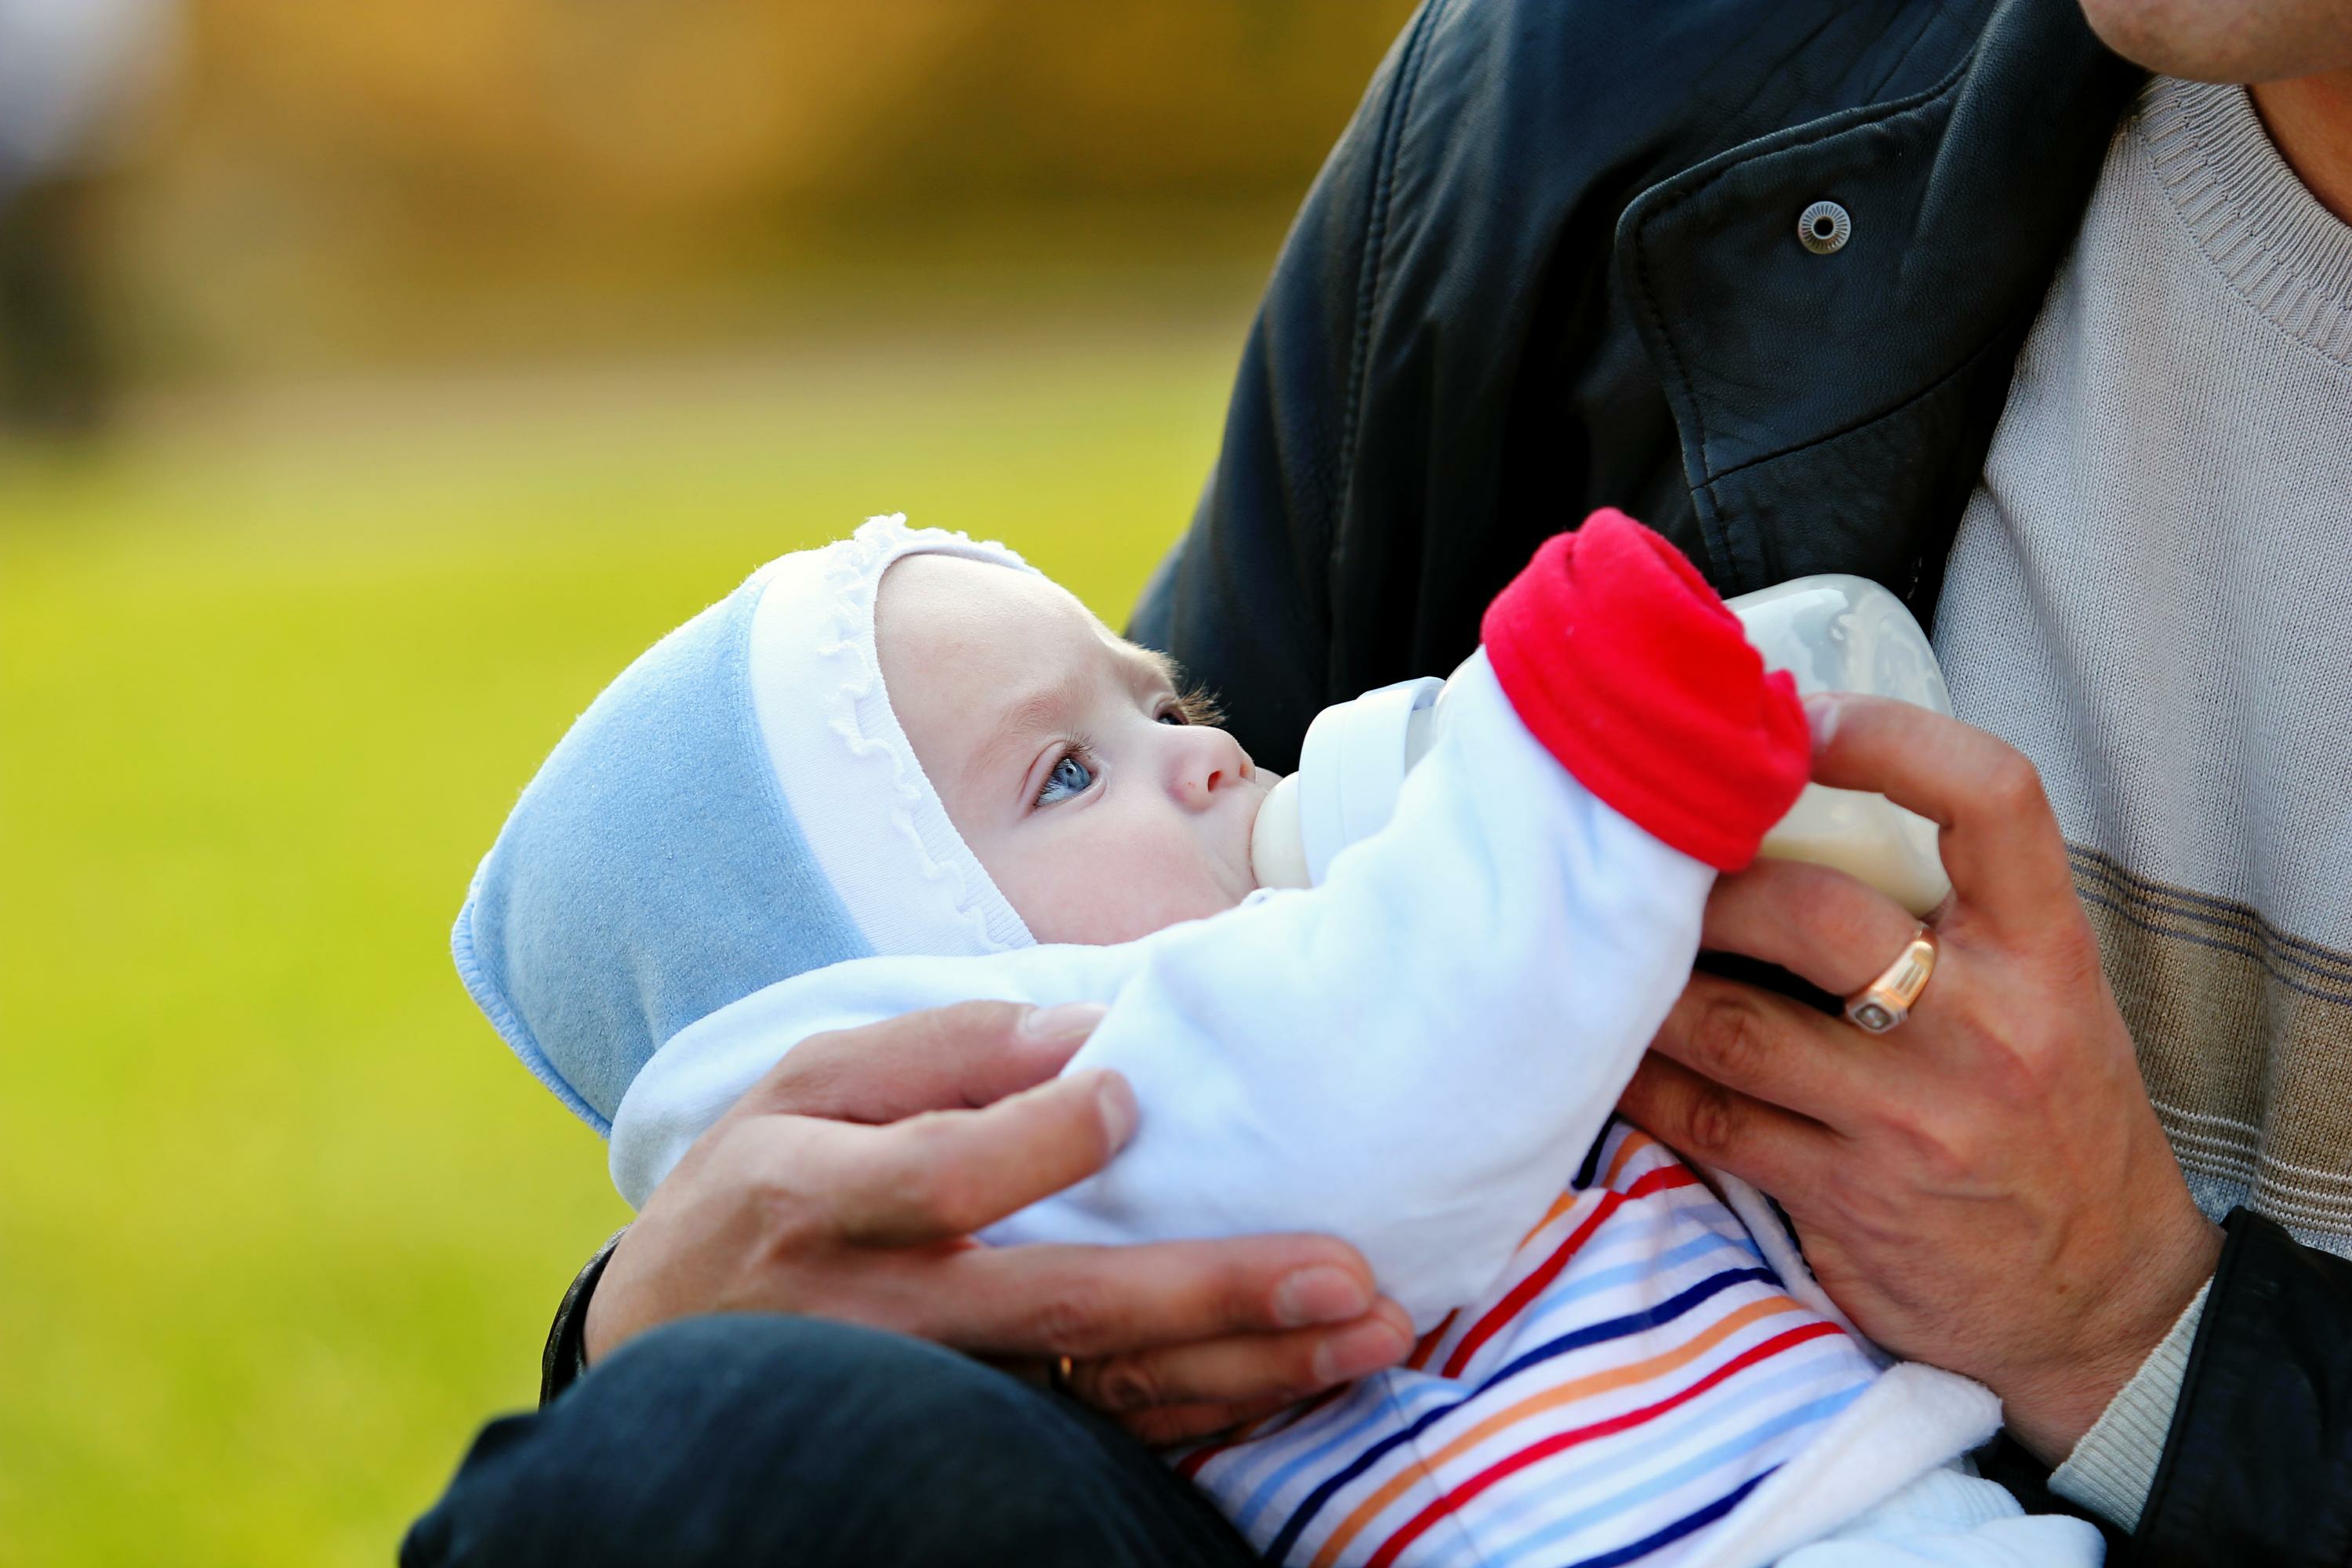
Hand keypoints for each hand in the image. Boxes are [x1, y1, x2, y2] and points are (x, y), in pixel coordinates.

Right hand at [585, 1000, 1413, 1443]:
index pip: (942, 1178)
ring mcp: (929, 1405)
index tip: (1134, 1097)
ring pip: (1098, 1399)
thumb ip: (940, 1052)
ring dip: (1242, 1372)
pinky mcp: (970, 1449)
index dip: (1039, 1141)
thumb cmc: (755, 1190)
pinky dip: (1202, 1418)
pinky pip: (1098, 1443)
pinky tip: (1296, 1385)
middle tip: (1343, 1277)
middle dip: (1209, 1295)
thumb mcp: (806, 1088)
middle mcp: (877, 1318)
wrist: (665, 1346)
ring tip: (1365, 1336)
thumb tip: (1090, 1033)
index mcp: (818, 1200)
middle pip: (1055, 1313)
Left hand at [1620, 694, 2221, 1461]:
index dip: (1887, 735)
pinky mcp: (1844, 1200)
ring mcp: (1910, 1123)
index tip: (1799, 715)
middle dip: (1713, 886)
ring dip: (1649, 984)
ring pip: (1729, 1022)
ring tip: (1606, 952)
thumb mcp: (2048, 994)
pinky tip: (1613, 1050)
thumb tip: (1784, 805)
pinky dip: (1642, 1078)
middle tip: (1658, 868)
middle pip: (1812, 913)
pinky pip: (1704, 1118)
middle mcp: (1984, 1032)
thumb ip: (1950, 910)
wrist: (2094, 1298)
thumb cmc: (2049, 1115)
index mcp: (2044, 955)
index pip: (1990, 798)